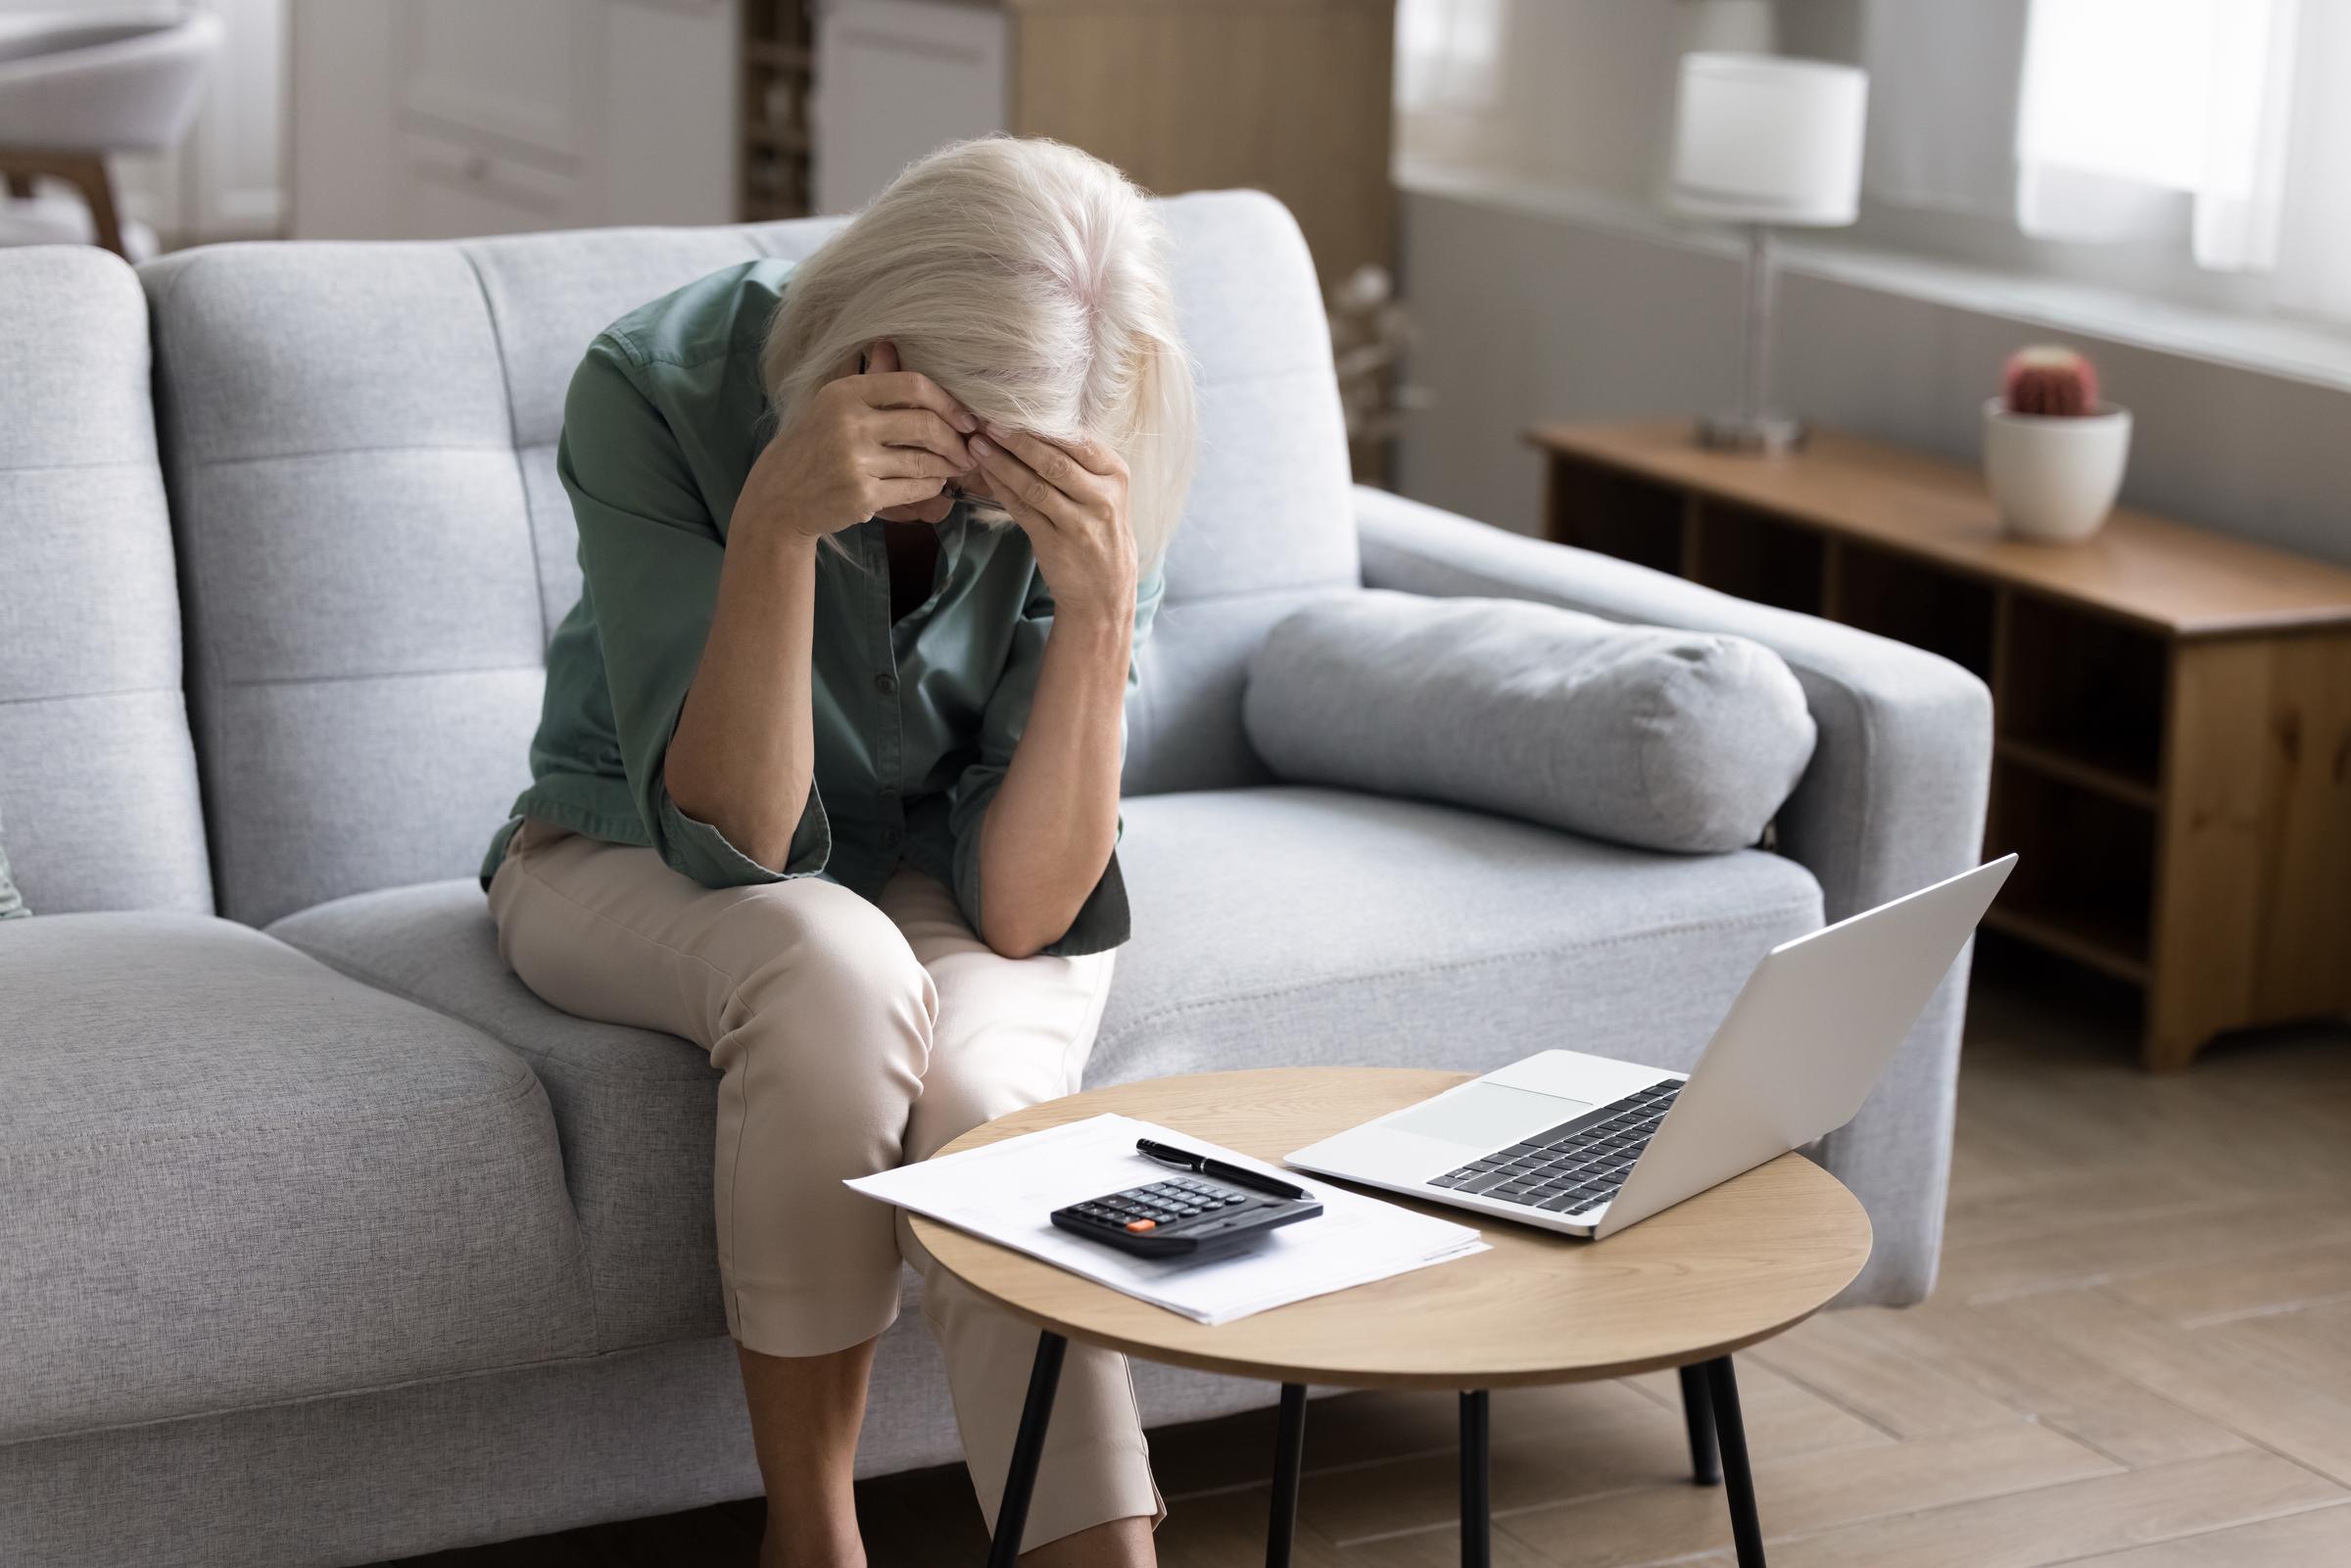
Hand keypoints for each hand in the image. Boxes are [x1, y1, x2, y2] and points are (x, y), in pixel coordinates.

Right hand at [734, 340, 977, 543]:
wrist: (779, 497)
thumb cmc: (812, 447)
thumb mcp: (832, 405)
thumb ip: (869, 378)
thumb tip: (893, 344)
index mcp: (845, 393)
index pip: (913, 386)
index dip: (949, 402)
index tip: (965, 418)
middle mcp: (849, 423)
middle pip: (926, 424)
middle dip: (956, 440)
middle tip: (968, 449)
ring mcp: (855, 461)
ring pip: (924, 460)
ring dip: (948, 465)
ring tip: (957, 466)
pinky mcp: (862, 496)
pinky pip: (914, 488)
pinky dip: (932, 485)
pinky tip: (935, 482)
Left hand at [967, 423, 1136, 623]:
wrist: (1106, 587)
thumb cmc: (1099, 529)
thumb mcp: (1104, 491)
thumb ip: (1079, 461)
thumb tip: (1033, 423)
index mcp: (1115, 474)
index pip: (1076, 440)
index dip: (1040, 425)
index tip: (1010, 410)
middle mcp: (1102, 497)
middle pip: (1053, 461)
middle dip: (1015, 439)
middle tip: (986, 422)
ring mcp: (1080, 523)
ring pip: (1033, 485)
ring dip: (1000, 463)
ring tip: (977, 446)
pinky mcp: (1056, 543)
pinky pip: (1022, 509)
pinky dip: (1001, 489)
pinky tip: (985, 474)